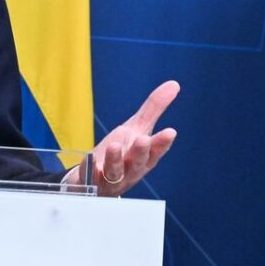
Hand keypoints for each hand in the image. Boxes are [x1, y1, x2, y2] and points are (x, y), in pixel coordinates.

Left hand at [89, 80, 178, 196]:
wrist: (97, 179)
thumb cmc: (123, 152)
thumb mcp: (138, 128)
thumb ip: (154, 108)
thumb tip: (174, 84)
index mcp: (144, 157)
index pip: (156, 151)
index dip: (162, 143)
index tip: (170, 132)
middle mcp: (130, 170)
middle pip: (137, 163)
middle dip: (140, 152)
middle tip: (142, 140)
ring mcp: (111, 178)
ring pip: (115, 171)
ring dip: (115, 159)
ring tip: (114, 146)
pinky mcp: (91, 181)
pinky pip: (90, 177)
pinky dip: (90, 169)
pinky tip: (90, 158)